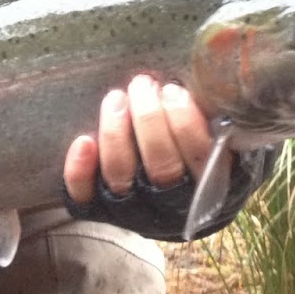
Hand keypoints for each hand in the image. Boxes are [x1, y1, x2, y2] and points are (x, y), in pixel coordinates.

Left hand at [63, 74, 213, 203]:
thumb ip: (211, 123)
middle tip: (143, 84)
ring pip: (120, 174)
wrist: (164, 205)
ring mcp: (130, 207)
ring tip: (116, 97)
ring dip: (116, 133)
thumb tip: (205, 86)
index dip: (185, 123)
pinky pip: (84, 196)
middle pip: (160, 164)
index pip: (198, 157)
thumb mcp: (213, 144)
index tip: (174, 91)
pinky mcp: (97, 208)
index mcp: (204, 184)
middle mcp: (168, 202)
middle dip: (149, 118)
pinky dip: (80, 171)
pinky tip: (83, 142)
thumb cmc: (191, 157)